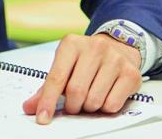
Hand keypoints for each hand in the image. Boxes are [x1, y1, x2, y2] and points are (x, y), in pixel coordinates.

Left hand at [21, 33, 141, 122]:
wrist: (118, 46)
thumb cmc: (87, 59)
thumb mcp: (65, 65)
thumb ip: (47, 87)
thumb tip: (31, 107)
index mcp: (72, 44)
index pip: (56, 77)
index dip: (48, 101)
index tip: (43, 117)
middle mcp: (94, 48)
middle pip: (76, 91)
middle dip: (72, 106)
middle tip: (73, 106)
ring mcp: (115, 59)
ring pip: (94, 100)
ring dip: (89, 107)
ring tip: (90, 97)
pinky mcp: (130, 73)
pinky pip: (112, 105)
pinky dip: (105, 108)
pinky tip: (105, 95)